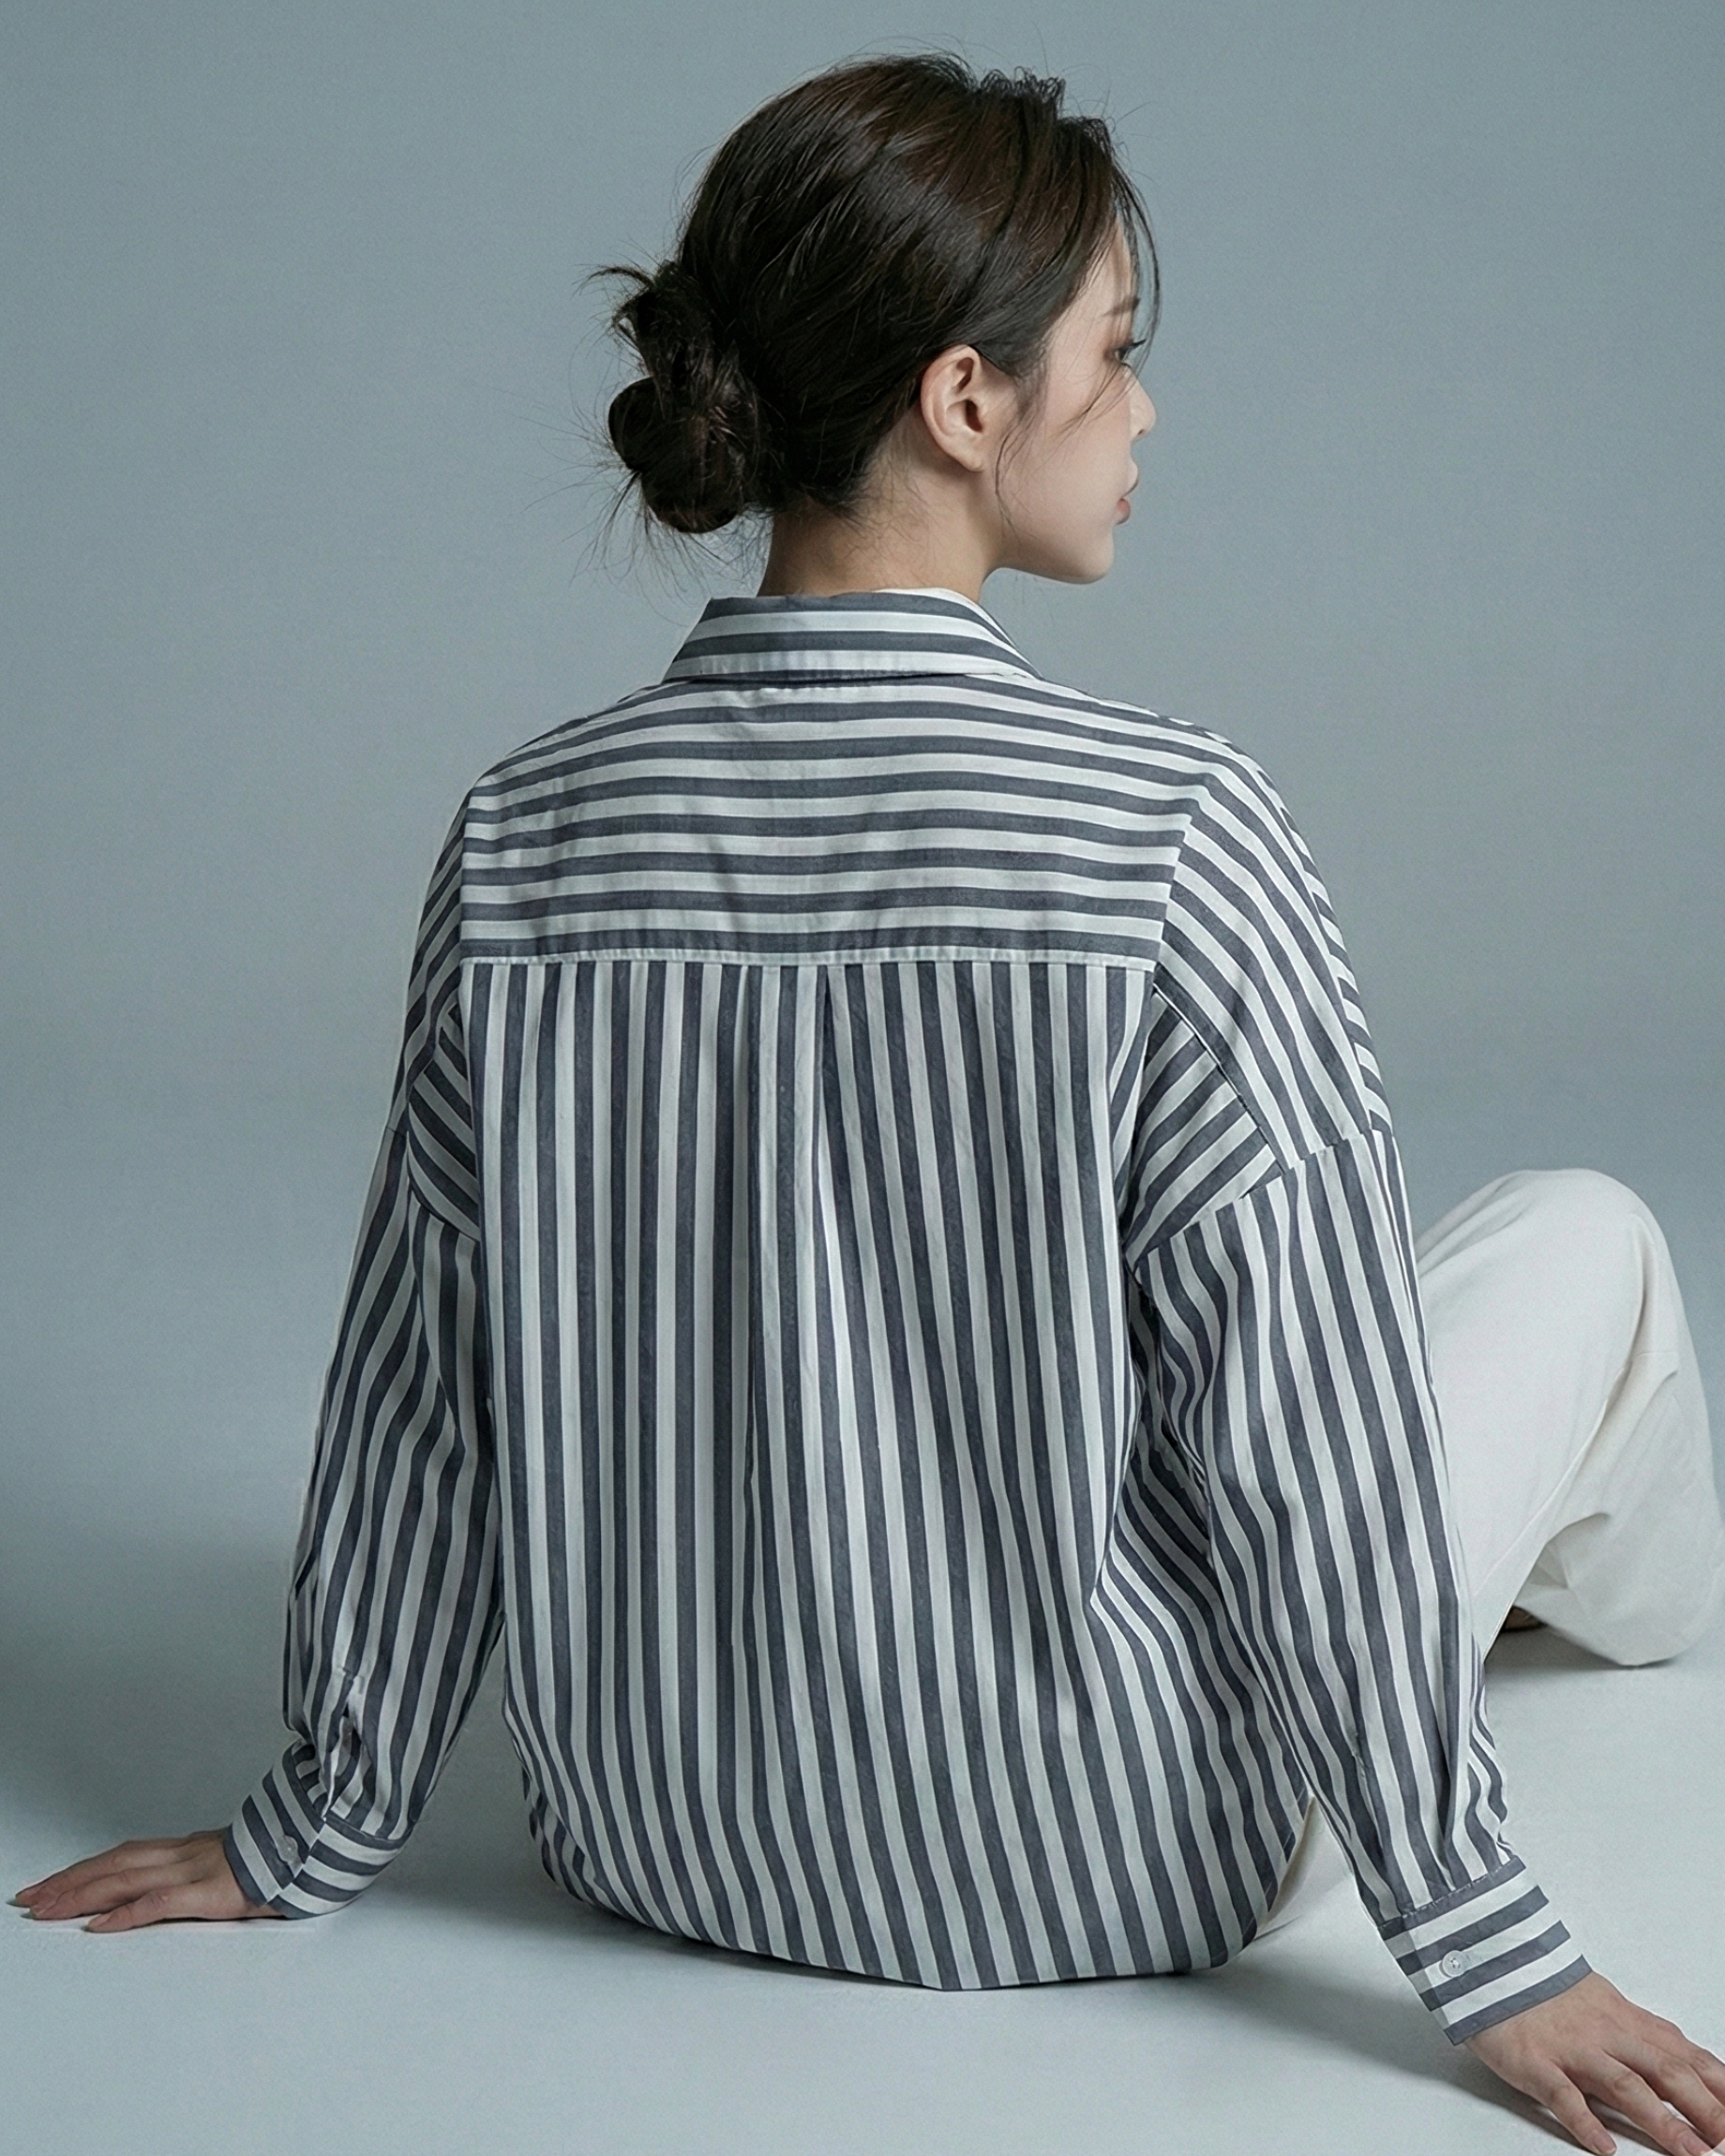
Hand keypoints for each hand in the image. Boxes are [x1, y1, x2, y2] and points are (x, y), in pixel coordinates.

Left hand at [13, 1831, 281, 1931]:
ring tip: (46, 1910)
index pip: (125, 1855)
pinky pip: (159, 1903)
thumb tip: (184, 1886)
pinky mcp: (210, 1893)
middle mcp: (185, 1854)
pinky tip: (99, 1926)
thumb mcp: (238, 1862)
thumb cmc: (285, 1858)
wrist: (318, 1843)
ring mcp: (196, 1870)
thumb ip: (208, 1871)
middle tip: (29, 1898)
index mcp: (190, 1849)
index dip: (85, 1869)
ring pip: (125, 1878)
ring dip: (80, 1895)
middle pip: (113, 1864)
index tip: (52, 1884)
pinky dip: (125, 1914)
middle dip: (67, 1882)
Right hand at [1465, 1970, 1724, 2155]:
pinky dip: (1585, 2122)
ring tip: (1692, 2155)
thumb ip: (1644, 2032)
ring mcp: (1571, 2049)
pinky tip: (1604, 2147)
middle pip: (1666, 2072)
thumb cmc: (1545, 1987)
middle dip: (1706, 2110)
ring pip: (1625, 2085)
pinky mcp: (1534, 2061)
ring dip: (1663, 2123)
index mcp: (1625, 2020)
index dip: (1719, 2086)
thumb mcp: (1605, 2002)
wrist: (1487, 1957)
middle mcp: (1605, 2034)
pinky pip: (1563, 2094)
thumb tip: (1688, 2056)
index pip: (1685, 2056)